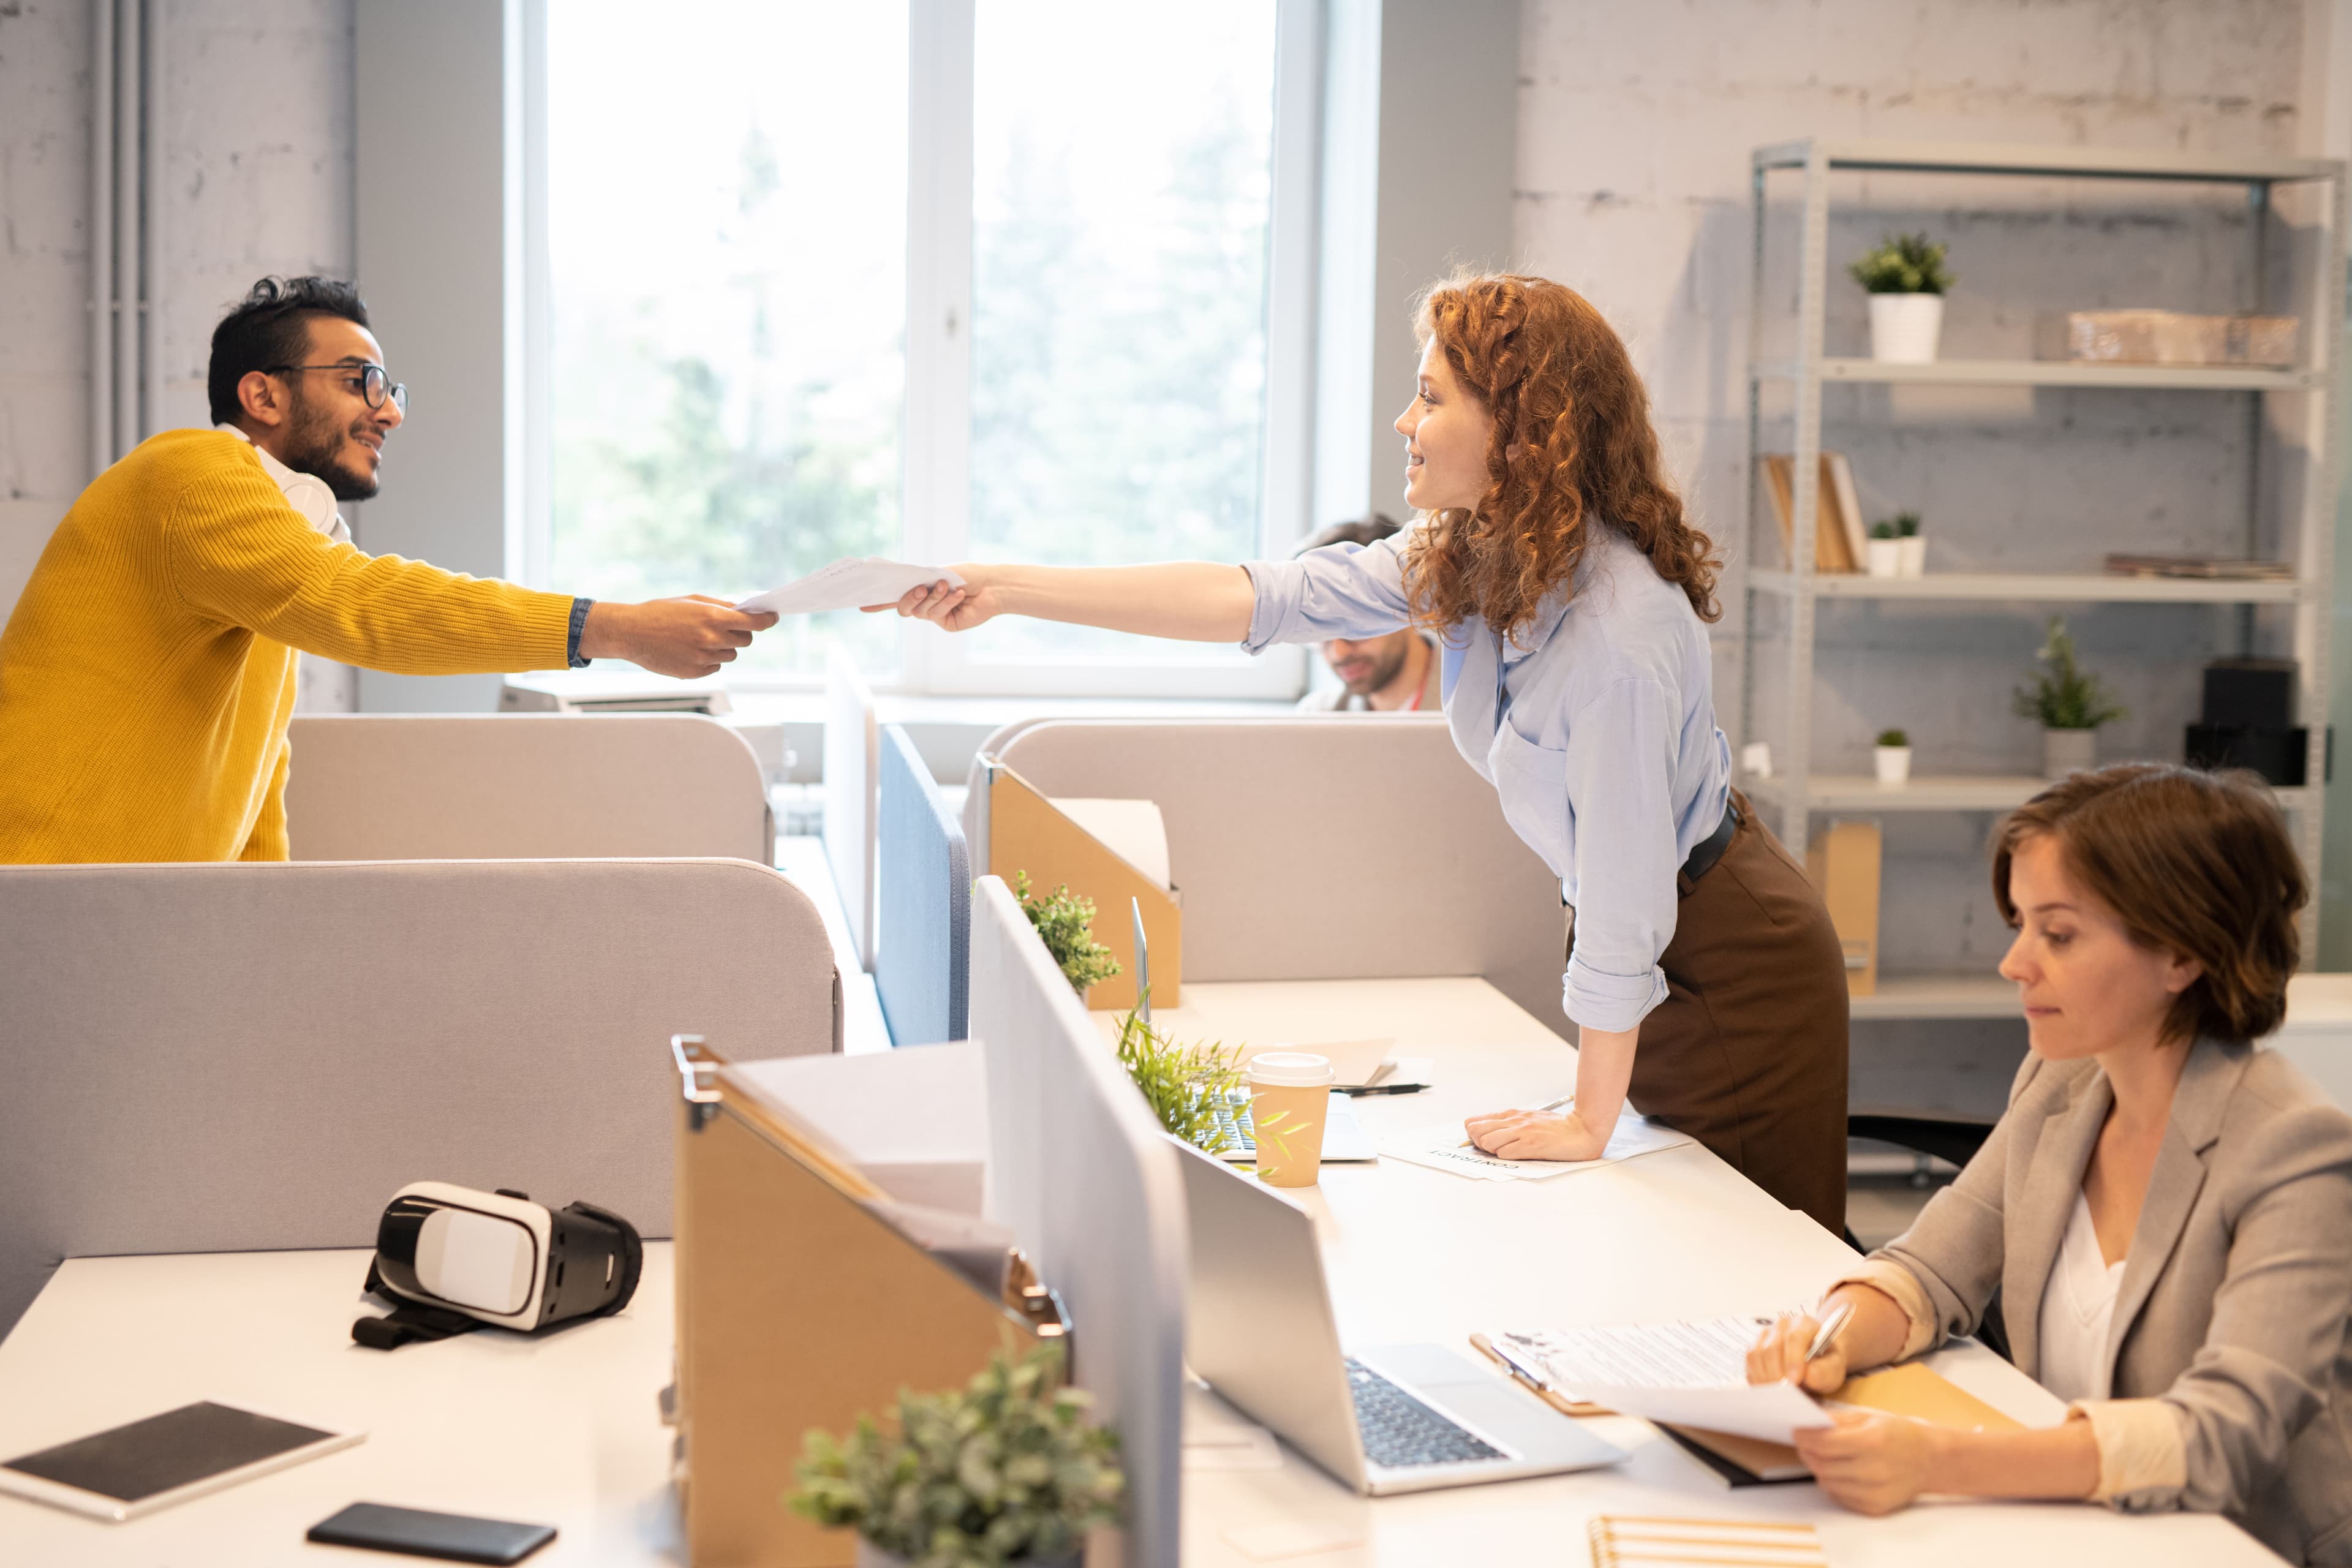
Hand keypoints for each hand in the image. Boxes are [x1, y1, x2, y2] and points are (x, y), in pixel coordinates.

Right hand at [579, 594, 777, 677]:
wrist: (631, 633)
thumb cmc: (660, 612)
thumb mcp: (691, 601)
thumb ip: (719, 605)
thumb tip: (743, 609)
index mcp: (712, 617)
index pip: (753, 622)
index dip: (767, 620)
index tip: (773, 618)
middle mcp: (712, 639)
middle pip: (745, 640)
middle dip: (741, 633)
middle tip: (726, 627)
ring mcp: (704, 658)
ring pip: (730, 655)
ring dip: (723, 647)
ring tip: (699, 638)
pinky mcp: (695, 673)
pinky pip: (715, 667)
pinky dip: (709, 660)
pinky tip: (690, 650)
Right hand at [869, 567, 996, 630]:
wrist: (992, 586)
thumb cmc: (967, 574)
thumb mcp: (938, 572)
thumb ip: (918, 579)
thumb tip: (901, 585)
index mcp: (920, 587)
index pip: (894, 595)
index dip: (878, 601)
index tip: (861, 604)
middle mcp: (924, 602)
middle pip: (902, 607)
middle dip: (909, 598)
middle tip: (920, 588)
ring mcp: (934, 614)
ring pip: (920, 611)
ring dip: (933, 597)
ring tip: (947, 587)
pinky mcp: (946, 624)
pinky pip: (936, 615)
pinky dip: (946, 603)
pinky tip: (959, 595)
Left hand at [1461, 1107, 1607, 1161]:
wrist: (1581, 1129)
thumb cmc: (1554, 1128)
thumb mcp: (1527, 1119)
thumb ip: (1507, 1124)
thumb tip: (1484, 1135)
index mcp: (1511, 1114)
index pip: (1473, 1122)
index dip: (1474, 1135)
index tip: (1484, 1142)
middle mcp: (1513, 1121)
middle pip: (1475, 1132)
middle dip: (1478, 1144)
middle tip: (1493, 1149)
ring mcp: (1522, 1133)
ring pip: (1486, 1143)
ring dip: (1492, 1152)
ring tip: (1507, 1152)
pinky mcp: (1532, 1145)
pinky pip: (1505, 1154)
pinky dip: (1507, 1158)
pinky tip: (1518, 1156)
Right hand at [1746, 1309, 1848, 1394]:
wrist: (1815, 1361)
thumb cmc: (1825, 1364)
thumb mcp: (1834, 1369)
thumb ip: (1825, 1372)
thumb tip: (1808, 1376)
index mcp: (1805, 1324)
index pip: (1795, 1338)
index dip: (1792, 1360)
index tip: (1794, 1381)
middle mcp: (1782, 1325)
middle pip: (1772, 1347)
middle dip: (1777, 1374)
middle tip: (1784, 1395)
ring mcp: (1766, 1334)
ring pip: (1757, 1354)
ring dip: (1765, 1378)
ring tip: (1777, 1396)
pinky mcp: (1754, 1346)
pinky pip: (1749, 1363)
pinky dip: (1757, 1378)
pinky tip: (1768, 1390)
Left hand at [1792, 1408, 1938, 1515]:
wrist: (1930, 1461)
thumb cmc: (1900, 1435)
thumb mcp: (1870, 1417)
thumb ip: (1837, 1419)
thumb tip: (1808, 1421)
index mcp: (1872, 1442)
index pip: (1823, 1443)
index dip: (1804, 1436)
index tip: (1796, 1431)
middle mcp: (1873, 1470)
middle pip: (1821, 1464)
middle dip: (1807, 1451)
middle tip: (1804, 1442)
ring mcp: (1874, 1492)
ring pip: (1826, 1482)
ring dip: (1819, 1468)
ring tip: (1823, 1456)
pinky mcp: (1873, 1508)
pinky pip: (1839, 1496)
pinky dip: (1833, 1483)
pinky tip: (1841, 1471)